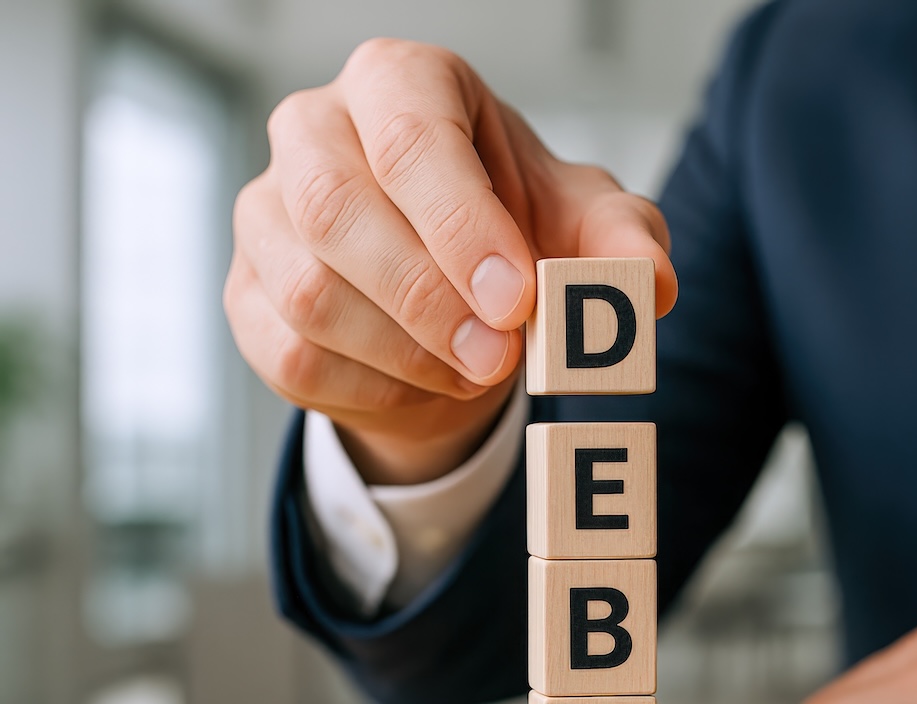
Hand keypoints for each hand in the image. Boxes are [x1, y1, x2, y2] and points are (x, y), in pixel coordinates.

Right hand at [225, 39, 677, 483]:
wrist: (450, 292)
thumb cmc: (511, 231)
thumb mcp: (580, 224)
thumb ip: (623, 241)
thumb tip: (651, 285)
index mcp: (399, 83)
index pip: (411, 138)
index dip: (461, 225)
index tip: (516, 298)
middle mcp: (315, 130)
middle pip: (337, 210)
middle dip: (427, 298)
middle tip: (499, 357)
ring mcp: (266, 211)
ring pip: (309, 292)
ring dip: (406, 352)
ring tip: (477, 369)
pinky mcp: (246, 292)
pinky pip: (291, 354)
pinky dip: (372, 387)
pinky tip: (426, 381)